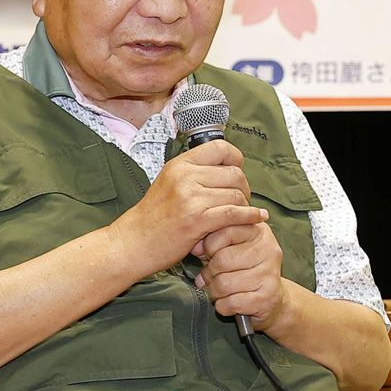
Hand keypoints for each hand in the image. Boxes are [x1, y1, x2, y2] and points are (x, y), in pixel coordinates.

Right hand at [112, 139, 263, 279]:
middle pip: (234, 173)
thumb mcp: (169, 183)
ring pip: (236, 194)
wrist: (133, 242)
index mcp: (179, 165)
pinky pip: (234, 213)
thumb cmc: (152, 218)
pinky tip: (257, 219)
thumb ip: (194, 174)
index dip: (236, 159)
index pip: (220, 148)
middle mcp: (185, 177)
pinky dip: (250, 217)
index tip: (238, 171)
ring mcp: (191, 198)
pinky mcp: (196, 220)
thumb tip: (226, 168)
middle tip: (242, 199)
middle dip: (245, 187)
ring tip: (242, 214)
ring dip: (245, 206)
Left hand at [194, 221, 286, 330]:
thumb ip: (211, 243)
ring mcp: (270, 274)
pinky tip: (228, 303)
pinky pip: (231, 303)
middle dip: (209, 273)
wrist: (273, 299)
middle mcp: (268, 249)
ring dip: (214, 292)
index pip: (226, 231)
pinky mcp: (268, 297)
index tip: (209, 255)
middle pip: (222, 259)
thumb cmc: (245, 271)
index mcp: (259, 231)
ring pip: (224, 284)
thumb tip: (194, 246)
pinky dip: (222, 306)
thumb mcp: (229, 250)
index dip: (209, 246)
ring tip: (218, 291)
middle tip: (210, 278)